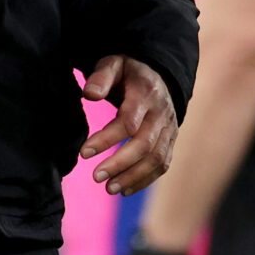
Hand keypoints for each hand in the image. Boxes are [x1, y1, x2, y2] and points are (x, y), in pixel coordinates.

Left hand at [81, 55, 178, 194]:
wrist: (159, 74)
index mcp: (146, 92)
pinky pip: (163, 164)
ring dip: (133, 176)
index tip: (83, 152)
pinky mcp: (171, 140)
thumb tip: (89, 95)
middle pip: (145, 143)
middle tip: (96, 177)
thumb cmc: (128, 72)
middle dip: (120, 163)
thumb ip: (101, 77)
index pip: (129, 121)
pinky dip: (145, 180)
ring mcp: (169, 127)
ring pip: (156, 157)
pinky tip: (125, 190)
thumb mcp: (113, 64)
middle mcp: (162, 112)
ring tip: (109, 188)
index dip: (107, 139)